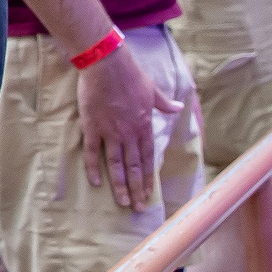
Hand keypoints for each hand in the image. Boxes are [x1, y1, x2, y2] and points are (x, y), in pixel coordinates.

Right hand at [77, 28, 186, 209]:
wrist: (106, 64)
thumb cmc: (130, 74)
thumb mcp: (152, 90)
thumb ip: (164, 103)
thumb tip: (180, 107)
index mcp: (143, 125)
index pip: (148, 158)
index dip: (148, 178)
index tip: (149, 193)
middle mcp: (129, 133)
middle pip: (133, 166)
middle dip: (137, 188)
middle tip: (138, 207)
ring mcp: (110, 132)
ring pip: (116, 164)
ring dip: (120, 185)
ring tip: (123, 202)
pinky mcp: (92, 126)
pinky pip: (92, 152)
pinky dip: (93, 167)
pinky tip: (96, 182)